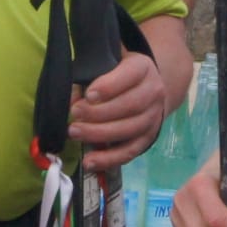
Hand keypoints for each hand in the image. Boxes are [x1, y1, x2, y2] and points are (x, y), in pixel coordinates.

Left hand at [67, 48, 169, 171]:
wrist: (146, 88)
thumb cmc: (118, 74)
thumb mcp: (107, 65)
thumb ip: (89, 77)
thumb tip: (73, 101)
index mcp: (143, 68)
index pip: (130, 75)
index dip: (109, 86)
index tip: (89, 94)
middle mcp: (153, 92)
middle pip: (130, 105)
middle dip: (99, 113)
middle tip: (75, 114)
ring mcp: (153, 117)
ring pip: (130, 130)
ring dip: (100, 134)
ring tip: (75, 133)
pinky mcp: (148, 138)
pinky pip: (130, 151)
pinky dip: (109, 159)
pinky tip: (90, 161)